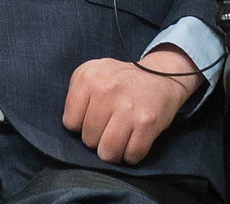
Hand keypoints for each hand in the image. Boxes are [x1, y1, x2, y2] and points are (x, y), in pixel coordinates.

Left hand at [63, 48, 199, 165]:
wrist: (159, 76)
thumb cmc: (119, 80)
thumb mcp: (91, 73)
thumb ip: (75, 94)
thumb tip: (71, 125)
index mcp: (89, 77)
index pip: (70, 123)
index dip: (81, 125)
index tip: (92, 118)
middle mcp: (107, 90)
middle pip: (89, 140)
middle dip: (97, 139)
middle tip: (108, 127)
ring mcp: (128, 108)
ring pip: (107, 153)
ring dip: (113, 152)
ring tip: (118, 139)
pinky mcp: (147, 122)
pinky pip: (131, 155)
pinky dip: (131, 155)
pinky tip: (133, 140)